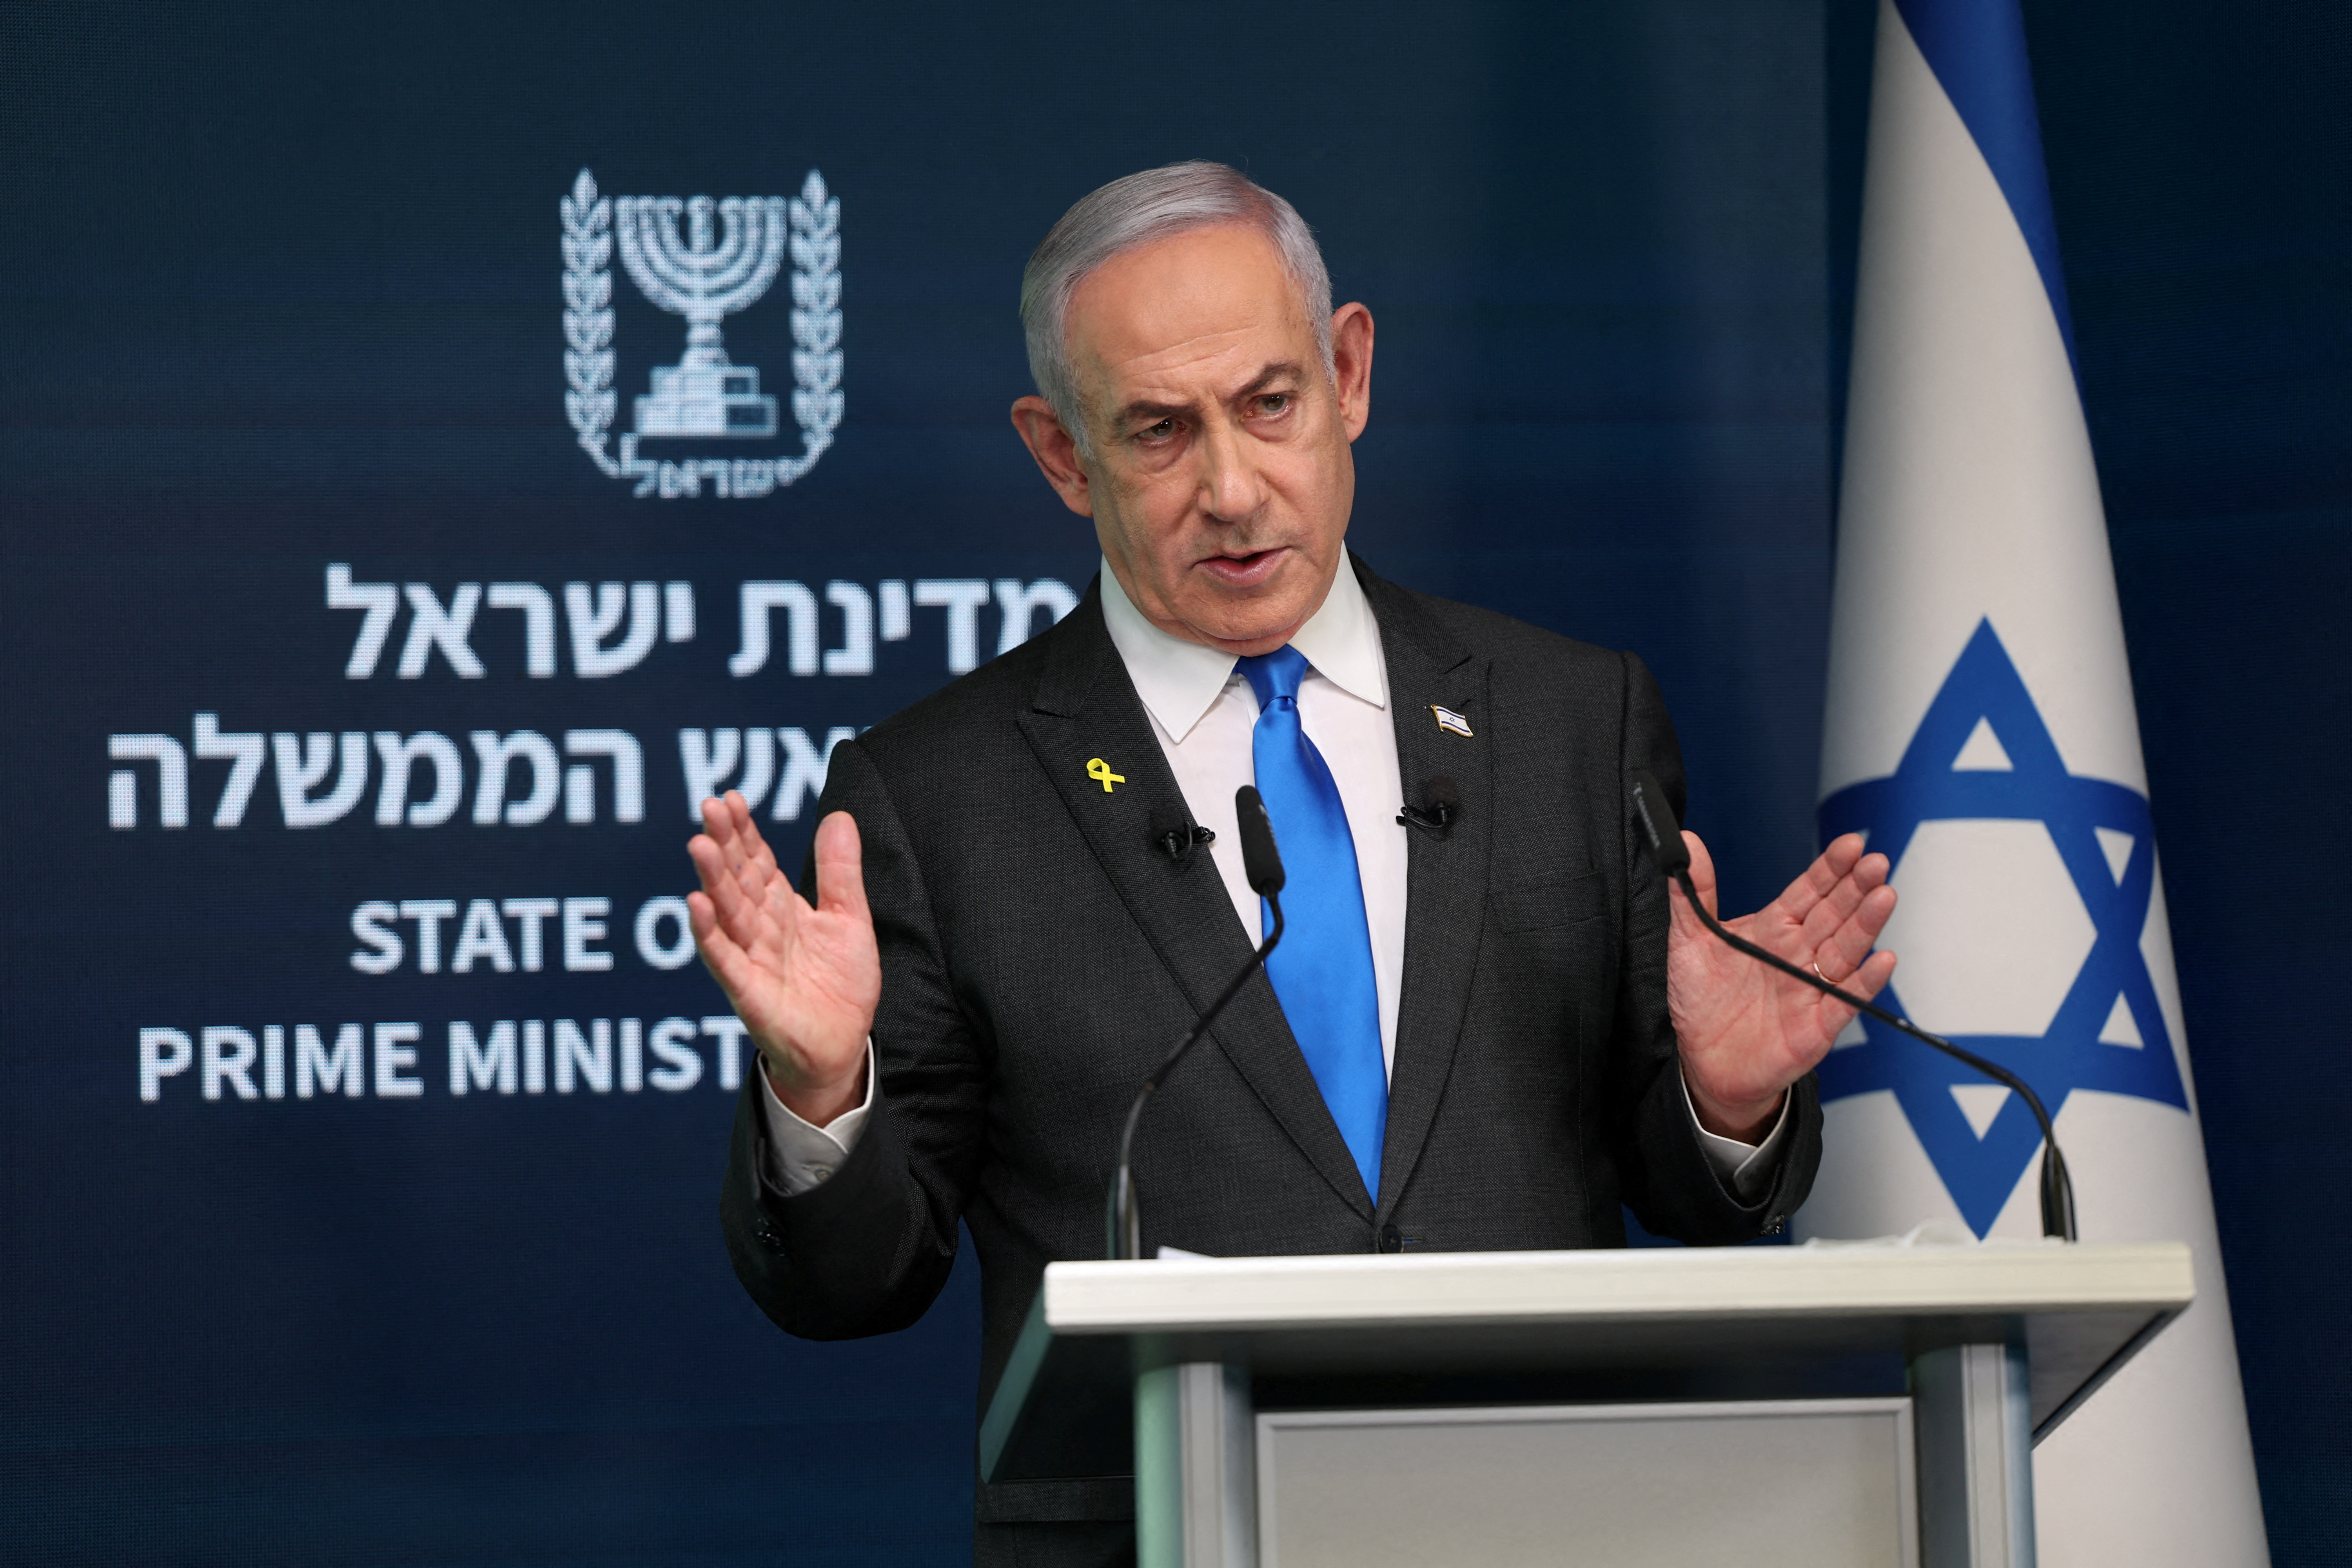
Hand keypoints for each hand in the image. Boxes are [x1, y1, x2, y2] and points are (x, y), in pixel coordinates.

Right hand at [687, 795, 880, 1125]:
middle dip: (724, 844)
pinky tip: (696, 905)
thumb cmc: (840, 985)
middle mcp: (760, 929)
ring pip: (728, 913)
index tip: (730, 798)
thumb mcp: (849, 919)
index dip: (744, 831)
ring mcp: (751, 958)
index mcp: (781, 908)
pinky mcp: (749, 991)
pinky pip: (725, 959)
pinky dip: (710, 934)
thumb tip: (839, 816)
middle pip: (737, 879)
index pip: (757, 861)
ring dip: (712, 879)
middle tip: (709, 807)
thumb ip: (840, 871)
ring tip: (700, 844)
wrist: (842, 1045)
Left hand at [1666, 831, 1896, 1140]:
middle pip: (1835, 914)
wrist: (1704, 1062)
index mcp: (1774, 929)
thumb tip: (1687, 845)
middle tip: (1876, 863)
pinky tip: (1883, 960)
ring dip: (1866, 925)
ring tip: (1884, 897)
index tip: (1851, 845)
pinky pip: (1846, 1001)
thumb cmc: (1702, 1001)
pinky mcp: (1818, 1025)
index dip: (1830, 869)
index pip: (1809, 891)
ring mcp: (1812, 988)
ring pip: (1846, 951)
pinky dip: (1865, 982)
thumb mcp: (1689, 941)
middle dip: (1856, 888)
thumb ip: (1693, 894)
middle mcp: (1799, 954)